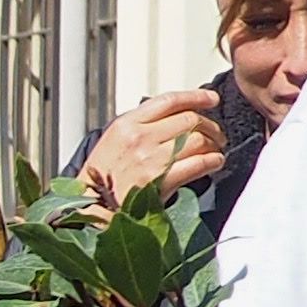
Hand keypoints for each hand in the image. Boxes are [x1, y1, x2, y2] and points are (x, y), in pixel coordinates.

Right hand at [79, 88, 224, 206]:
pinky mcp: (162, 180)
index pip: (169, 101)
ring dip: (213, 144)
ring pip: (198, 139)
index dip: (196, 97)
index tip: (211, 100)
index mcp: (126, 124)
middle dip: (209, 125)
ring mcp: (151, 159)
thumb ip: (139, 126)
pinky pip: (199, 163)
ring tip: (215, 150)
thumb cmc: (100, 179)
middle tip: (215, 134)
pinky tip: (214, 163)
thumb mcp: (112, 142)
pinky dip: (213, 161)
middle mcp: (139, 137)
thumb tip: (173, 118)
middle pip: (189, 119)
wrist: (92, 209)